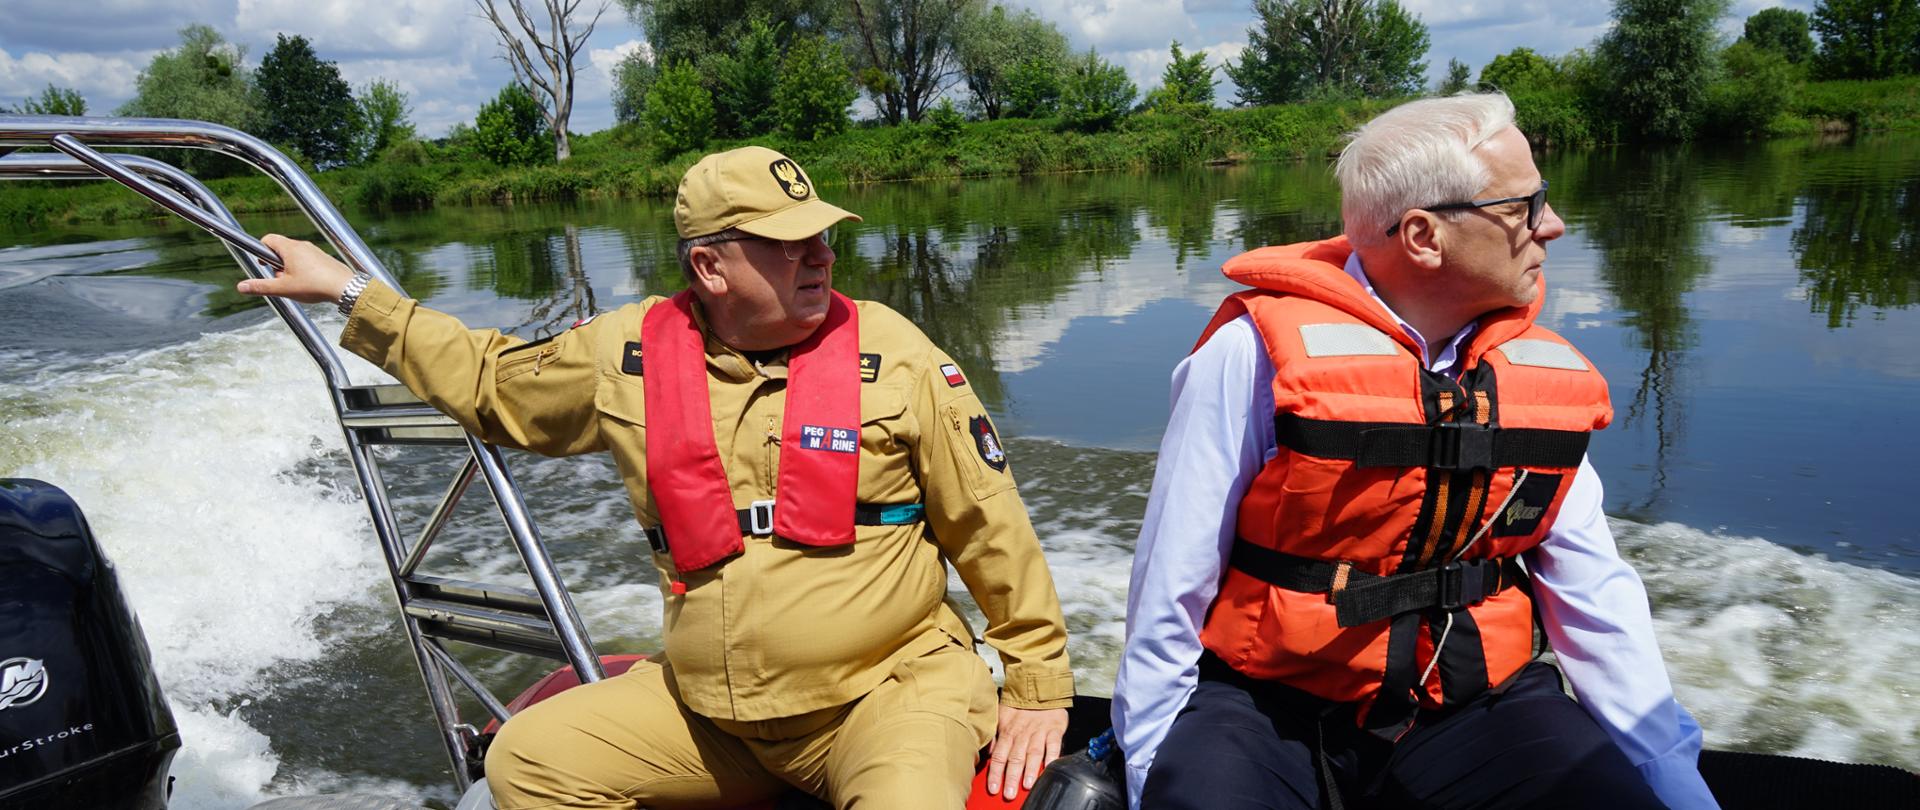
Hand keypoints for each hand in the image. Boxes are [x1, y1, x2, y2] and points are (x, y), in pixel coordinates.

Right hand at [234, 234, 356, 303]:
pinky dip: (302, 270)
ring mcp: (314, 251)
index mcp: (290, 248)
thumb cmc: (315, 286)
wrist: (345, 288)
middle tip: (281, 279)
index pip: (268, 239)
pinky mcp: (323, 258)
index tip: (263, 263)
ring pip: (294, 256)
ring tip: (296, 284)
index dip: (261, 250)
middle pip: (280, 249)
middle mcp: (302, 246)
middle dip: (276, 265)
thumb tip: (241, 286)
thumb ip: (261, 287)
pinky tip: (309, 284)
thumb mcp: (283, 288)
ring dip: (289, 269)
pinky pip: (307, 260)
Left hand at [986, 704, 1066, 799]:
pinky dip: (1052, 755)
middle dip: (1011, 777)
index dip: (995, 773)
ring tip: (1027, 784)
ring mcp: (1039, 732)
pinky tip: (1051, 767)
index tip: (993, 787)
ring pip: (1033, 752)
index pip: (999, 756)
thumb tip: (987, 753)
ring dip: (1030, 769)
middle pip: (1015, 758)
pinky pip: (1053, 744)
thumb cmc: (1019, 704)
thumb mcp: (1001, 716)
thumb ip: (995, 736)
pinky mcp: (1054, 729)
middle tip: (1009, 792)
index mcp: (1008, 732)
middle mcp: (1022, 734)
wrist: (1039, 686)